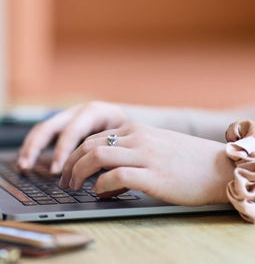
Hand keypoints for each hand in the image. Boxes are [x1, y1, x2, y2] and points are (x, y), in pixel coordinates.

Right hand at [18, 101, 128, 172]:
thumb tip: (98, 184)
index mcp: (96, 112)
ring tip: (24, 165)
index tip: (56, 170)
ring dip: (32, 146)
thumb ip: (112, 159)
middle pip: (53, 125)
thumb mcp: (124, 142)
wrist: (131, 124)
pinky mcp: (67, 125)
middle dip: (38, 145)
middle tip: (28, 166)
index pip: (74, 130)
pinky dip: (36, 145)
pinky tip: (29, 160)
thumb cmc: (129, 135)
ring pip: (45, 127)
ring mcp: (71, 116)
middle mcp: (80, 112)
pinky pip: (46, 132)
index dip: (63, 150)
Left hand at [60, 123, 233, 205]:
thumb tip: (106, 174)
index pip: (94, 137)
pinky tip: (100, 193)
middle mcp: (137, 138)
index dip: (75, 154)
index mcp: (136, 130)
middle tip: (65, 181)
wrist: (217, 165)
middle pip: (90, 146)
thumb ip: (129, 153)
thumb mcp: (154, 146)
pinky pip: (116, 176)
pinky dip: (101, 185)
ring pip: (97, 156)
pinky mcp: (154, 175)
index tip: (69, 169)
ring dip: (79, 173)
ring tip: (74, 187)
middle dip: (70, 164)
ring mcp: (145, 156)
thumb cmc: (185, 159)